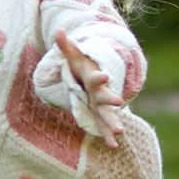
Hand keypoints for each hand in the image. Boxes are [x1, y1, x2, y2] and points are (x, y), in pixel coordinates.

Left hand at [54, 29, 126, 147]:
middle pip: (105, 97)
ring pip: (107, 115)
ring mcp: (101, 104)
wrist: (94, 74)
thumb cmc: (81, 65)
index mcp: (93, 77)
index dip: (100, 77)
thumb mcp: (72, 55)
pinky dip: (108, 136)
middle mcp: (99, 92)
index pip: (96, 77)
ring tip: (119, 133)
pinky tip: (113, 147)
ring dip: (112, 123)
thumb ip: (66, 44)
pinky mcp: (99, 114)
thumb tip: (59, 30)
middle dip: (111, 101)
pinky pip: (104, 127)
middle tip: (118, 103)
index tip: (105, 76)